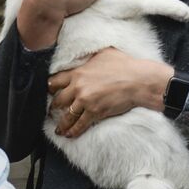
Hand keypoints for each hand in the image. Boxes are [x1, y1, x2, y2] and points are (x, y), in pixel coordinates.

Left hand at [47, 48, 172, 138]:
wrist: (138, 80)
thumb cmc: (124, 64)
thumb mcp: (103, 53)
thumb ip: (90, 57)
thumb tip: (86, 55)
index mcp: (78, 72)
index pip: (56, 81)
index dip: (51, 87)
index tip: (50, 91)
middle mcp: (78, 87)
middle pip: (58, 99)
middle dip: (53, 106)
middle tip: (51, 110)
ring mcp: (85, 101)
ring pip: (67, 115)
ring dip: (61, 123)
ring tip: (58, 129)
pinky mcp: (95, 113)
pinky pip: (80, 125)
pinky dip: (73, 131)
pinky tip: (69, 135)